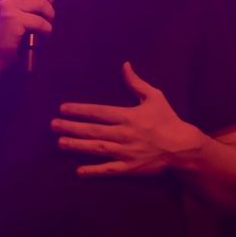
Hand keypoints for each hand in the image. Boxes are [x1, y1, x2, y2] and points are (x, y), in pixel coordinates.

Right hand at [0, 0, 54, 70]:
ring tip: (44, 22)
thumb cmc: (4, 28)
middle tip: (47, 8)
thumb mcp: (7, 3)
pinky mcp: (13, 20)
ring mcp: (7, 5)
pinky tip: (42, 33)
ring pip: (42, 2)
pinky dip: (46, 29)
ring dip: (49, 15)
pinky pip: (41, 21)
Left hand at [51, 62, 204, 175]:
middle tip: (53, 125)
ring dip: (77, 145)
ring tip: (60, 142)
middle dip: (71, 127)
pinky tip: (79, 171)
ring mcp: (126, 152)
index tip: (63, 108)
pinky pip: (109, 169)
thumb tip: (125, 65)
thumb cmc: (167, 119)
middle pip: (93, 130)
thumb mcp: (154, 96)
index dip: (80, 110)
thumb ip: (136, 83)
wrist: (182, 145)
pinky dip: (94, 170)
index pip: (99, 112)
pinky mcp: (130, 167)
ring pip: (97, 148)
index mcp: (128, 116)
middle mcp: (124, 134)